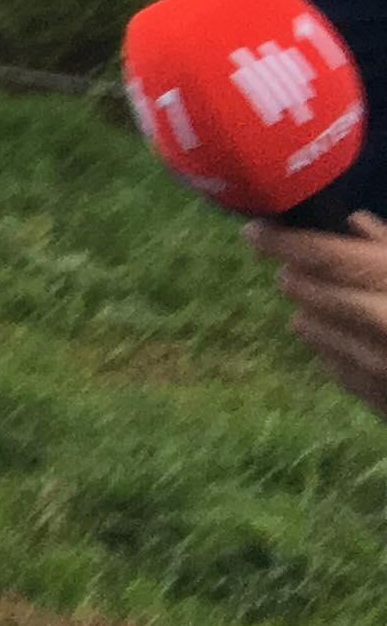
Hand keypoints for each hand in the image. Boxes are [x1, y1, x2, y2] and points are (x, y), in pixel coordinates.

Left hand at [256, 212, 386, 419]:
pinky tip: (329, 340)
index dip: (286, 242)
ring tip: (304, 304)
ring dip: (309, 316)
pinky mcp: (386, 402)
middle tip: (285, 271)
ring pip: (321, 334)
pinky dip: (330, 352)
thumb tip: (353, 224)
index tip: (253, 231)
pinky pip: (341, 371)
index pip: (331, 256)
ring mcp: (386, 367)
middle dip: (297, 278)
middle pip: (320, 294)